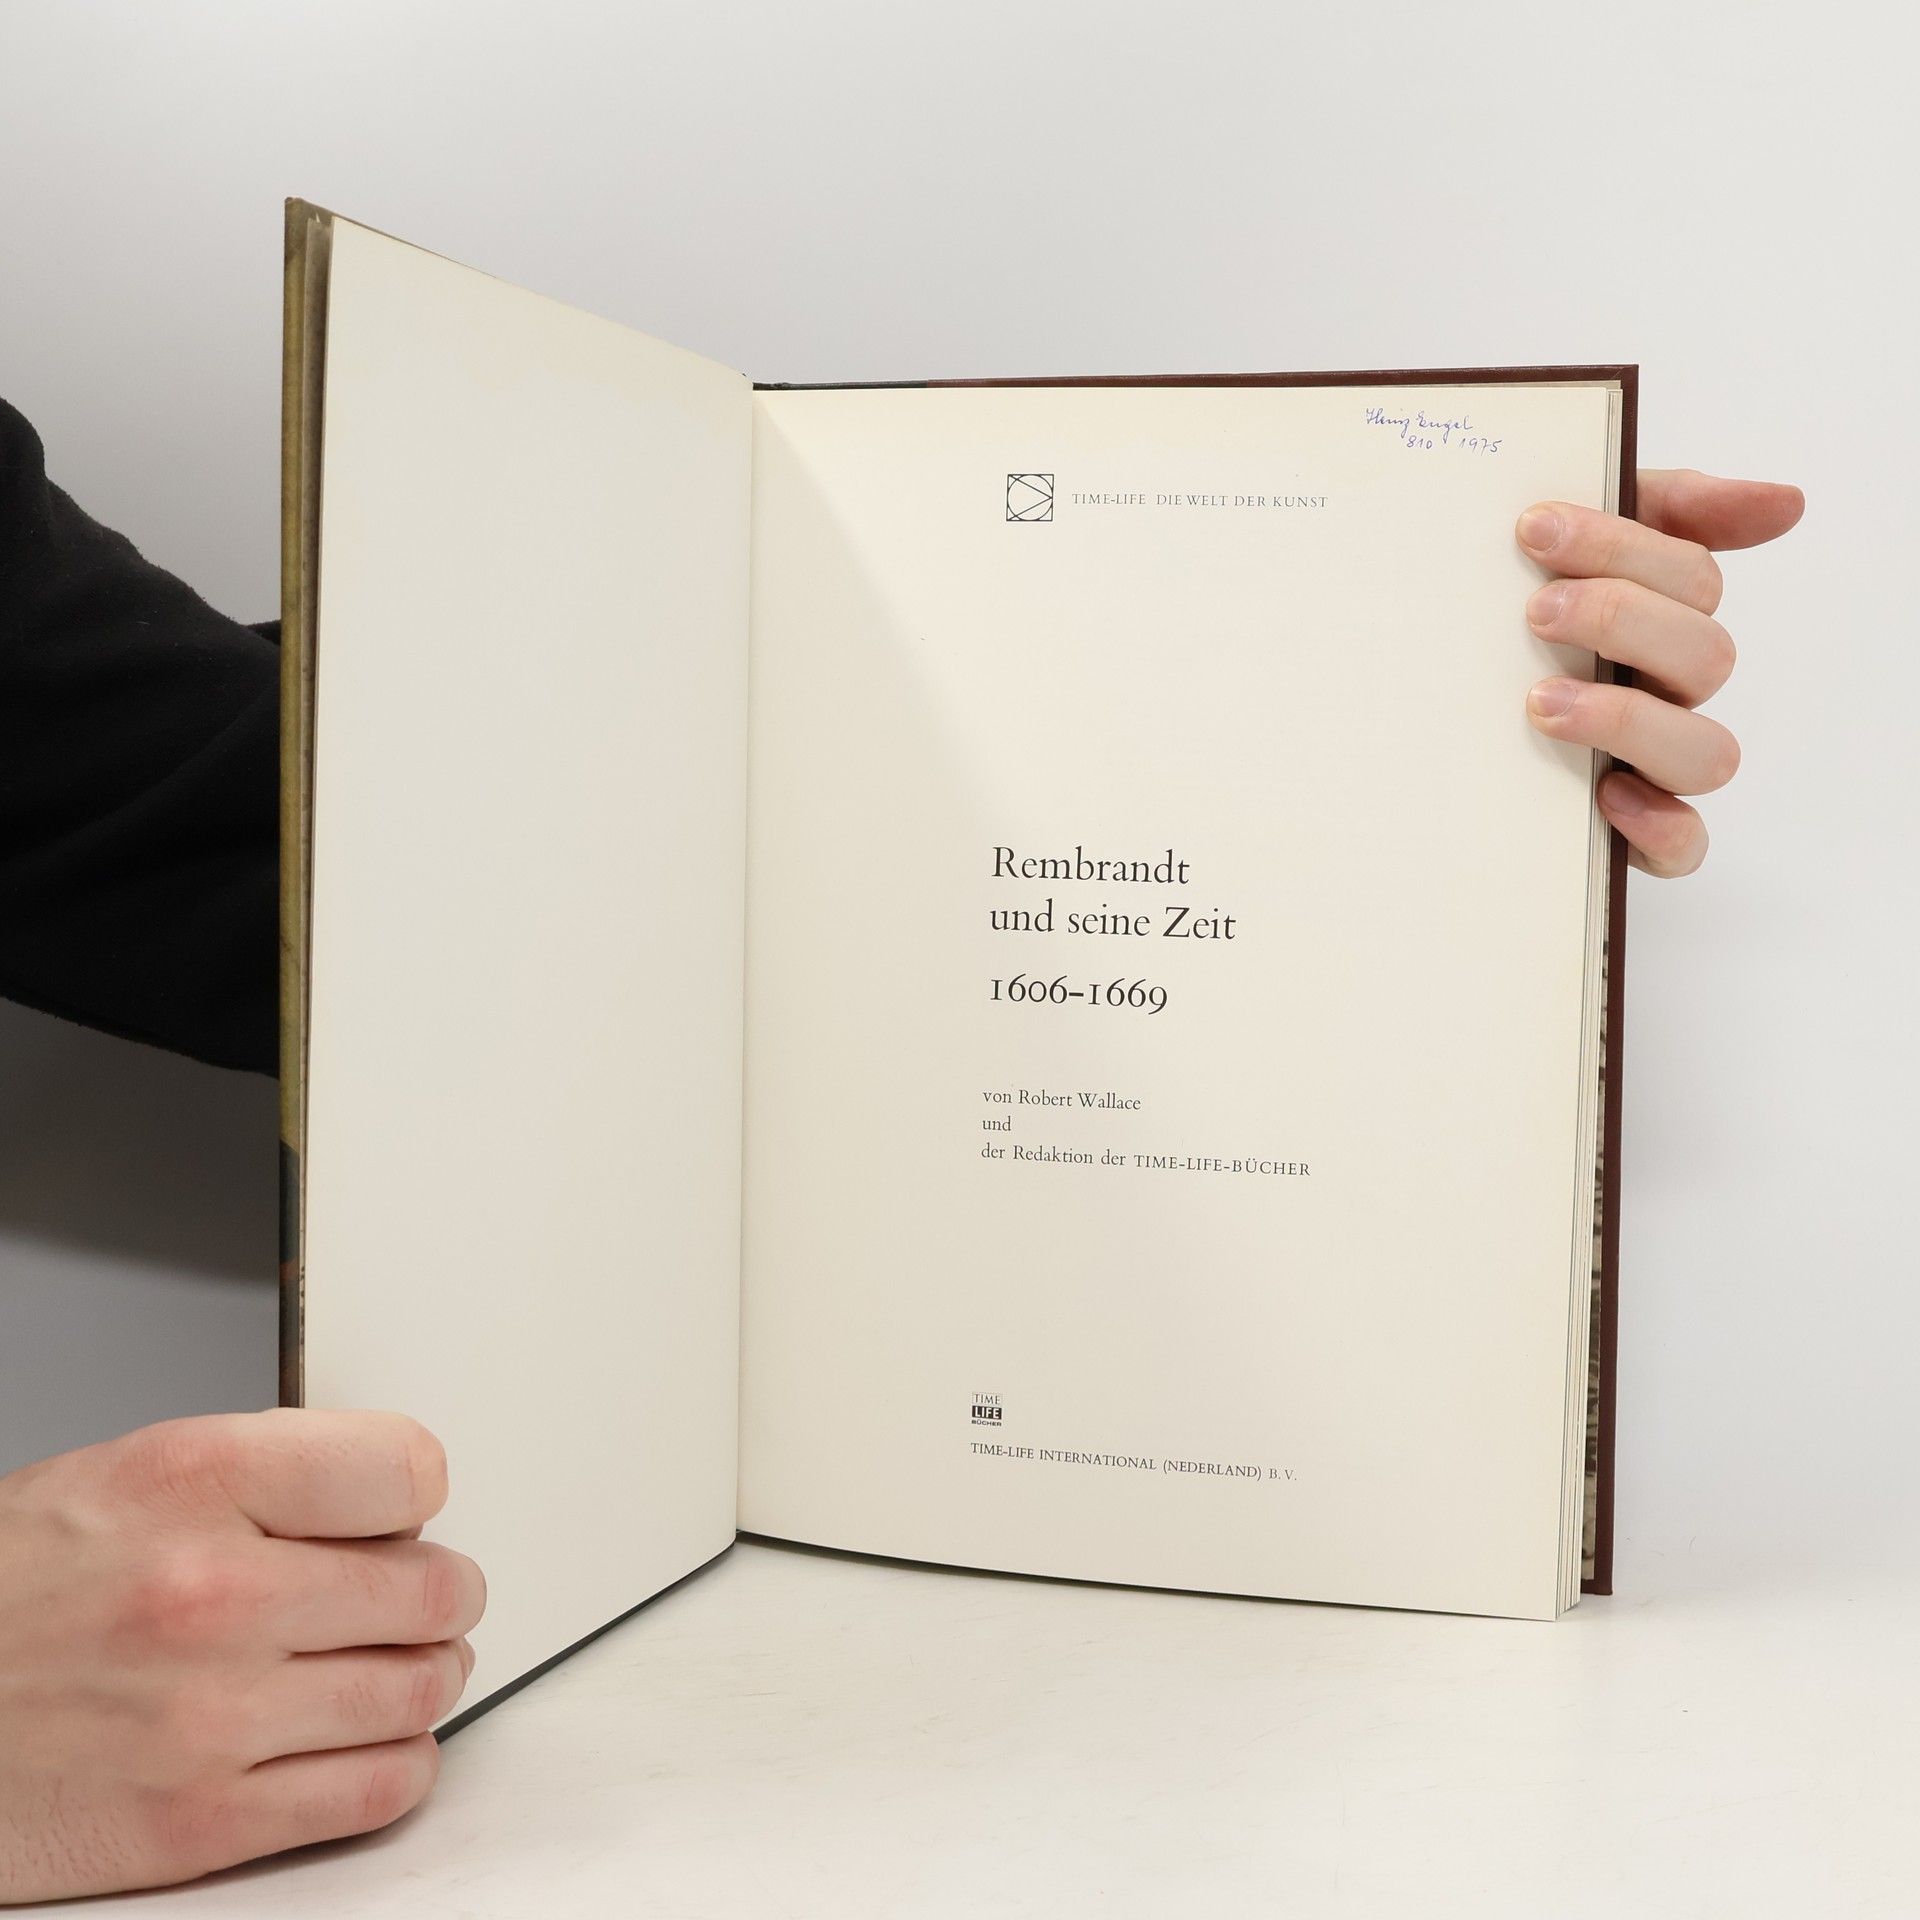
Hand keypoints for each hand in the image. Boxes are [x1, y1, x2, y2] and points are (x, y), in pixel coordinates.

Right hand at [0, 1408, 485, 1902]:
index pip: (405, 1470)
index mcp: (193, 1482)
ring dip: (423, 1676)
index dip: (413, 1493)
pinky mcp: (201, 1824)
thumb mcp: (134, 1475)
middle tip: (412, 1595)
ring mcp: (211, 1716)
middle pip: (432, 1587)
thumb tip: (398, 1503)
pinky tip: (360, 1738)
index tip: (399, 1514)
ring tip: (388, 1663)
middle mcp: (209, 1593)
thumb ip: (273, 1478)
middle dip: (435, 1590)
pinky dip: (396, 1762)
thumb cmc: (14, 1589)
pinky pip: (380, 1791)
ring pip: (421, 1689)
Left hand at [1516, 468, 1803, 875]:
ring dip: (1629, 721)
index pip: (1688, 576)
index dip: (1619, 545)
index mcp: (1661, 618)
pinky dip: (1658, 825)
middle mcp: (1668, 691)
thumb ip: (1657, 506)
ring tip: (1539, 705)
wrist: (1423, 730)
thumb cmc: (1504, 627)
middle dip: (1621, 621)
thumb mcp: (1562, 549)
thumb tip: (1789, 502)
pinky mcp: (1635, 834)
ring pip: (1705, 751)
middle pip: (1705, 655)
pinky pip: (1682, 845)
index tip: (1533, 527)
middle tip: (1535, 613)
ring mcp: (1656, 765)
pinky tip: (1606, 795)